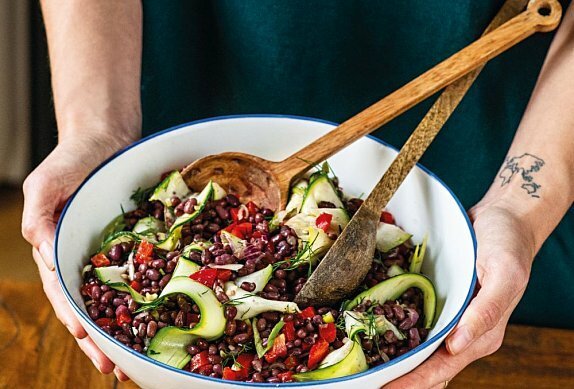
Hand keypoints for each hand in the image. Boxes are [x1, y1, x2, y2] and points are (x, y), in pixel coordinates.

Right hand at [22, 133, 134, 381]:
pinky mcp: (133, 245)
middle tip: (116, 368)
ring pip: (115, 298)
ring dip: (123, 328)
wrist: (104, 141)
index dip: (75, 317)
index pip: (63, 293)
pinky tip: (160, 317)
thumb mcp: (45, 185)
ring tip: (136, 360)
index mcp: (57, 251)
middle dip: (100, 339)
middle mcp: (82, 259)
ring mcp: (109, 254)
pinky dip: (146, 297)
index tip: (89, 338)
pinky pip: (141, 274)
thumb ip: (39, 217)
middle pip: (89, 306)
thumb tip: (47, 255)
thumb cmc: (70, 161)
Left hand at [384, 200, 533, 388]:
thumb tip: (457, 345)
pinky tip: (378, 337)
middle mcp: (465, 332)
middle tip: (368, 381)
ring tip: (368, 368)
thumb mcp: (504, 273)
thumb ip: (487, 311)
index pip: (443, 367)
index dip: (415, 381)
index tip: (386, 388)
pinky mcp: (442, 304)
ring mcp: (452, 319)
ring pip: (422, 350)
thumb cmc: (507, 245)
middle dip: (400, 378)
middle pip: (429, 366)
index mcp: (482, 333)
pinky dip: (400, 336)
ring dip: (398, 360)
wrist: (504, 220)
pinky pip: (419, 326)